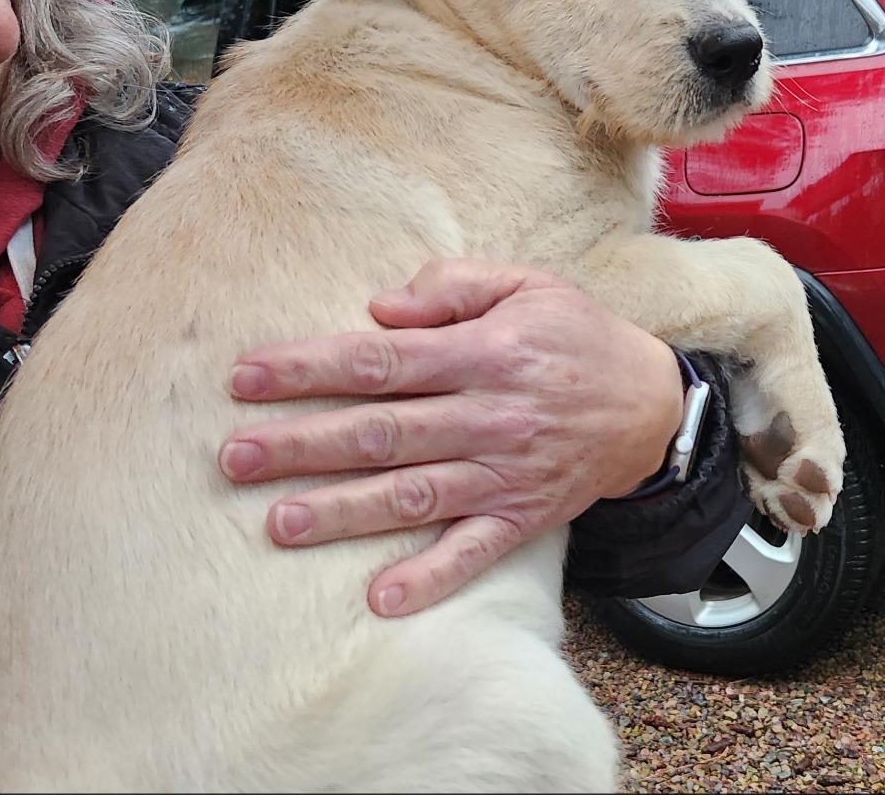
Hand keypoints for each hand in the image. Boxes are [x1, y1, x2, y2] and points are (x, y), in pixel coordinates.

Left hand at [219, 259, 683, 616]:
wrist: (649, 403)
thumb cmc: (575, 335)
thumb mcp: (526, 284)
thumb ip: (452, 287)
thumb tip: (380, 309)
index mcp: (484, 353)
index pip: (381, 361)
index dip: (311, 369)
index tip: (248, 378)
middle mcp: (489, 415)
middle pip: (383, 432)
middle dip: (304, 443)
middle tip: (235, 457)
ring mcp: (506, 472)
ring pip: (415, 494)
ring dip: (346, 511)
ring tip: (279, 523)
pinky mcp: (523, 516)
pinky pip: (475, 552)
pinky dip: (431, 577)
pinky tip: (381, 599)